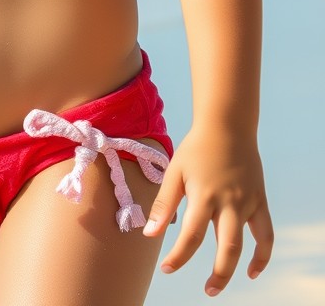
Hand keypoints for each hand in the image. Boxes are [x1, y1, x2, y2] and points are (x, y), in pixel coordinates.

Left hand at [143, 124, 273, 295]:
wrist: (227, 127)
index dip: (179, 256)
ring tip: (220, 285)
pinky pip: (266, 235)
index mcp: (204, 195)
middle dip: (217, 274)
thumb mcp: (175, 172)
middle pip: (226, 247)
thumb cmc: (195, 150)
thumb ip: (163, 204)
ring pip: (247, 244)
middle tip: (207, 291)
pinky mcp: (259, 202)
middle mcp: (228, 202)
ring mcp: (247, 203)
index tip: (167, 268)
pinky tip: (251, 270)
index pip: (191, 235)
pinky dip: (262, 255)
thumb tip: (149, 234)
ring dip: (236, 269)